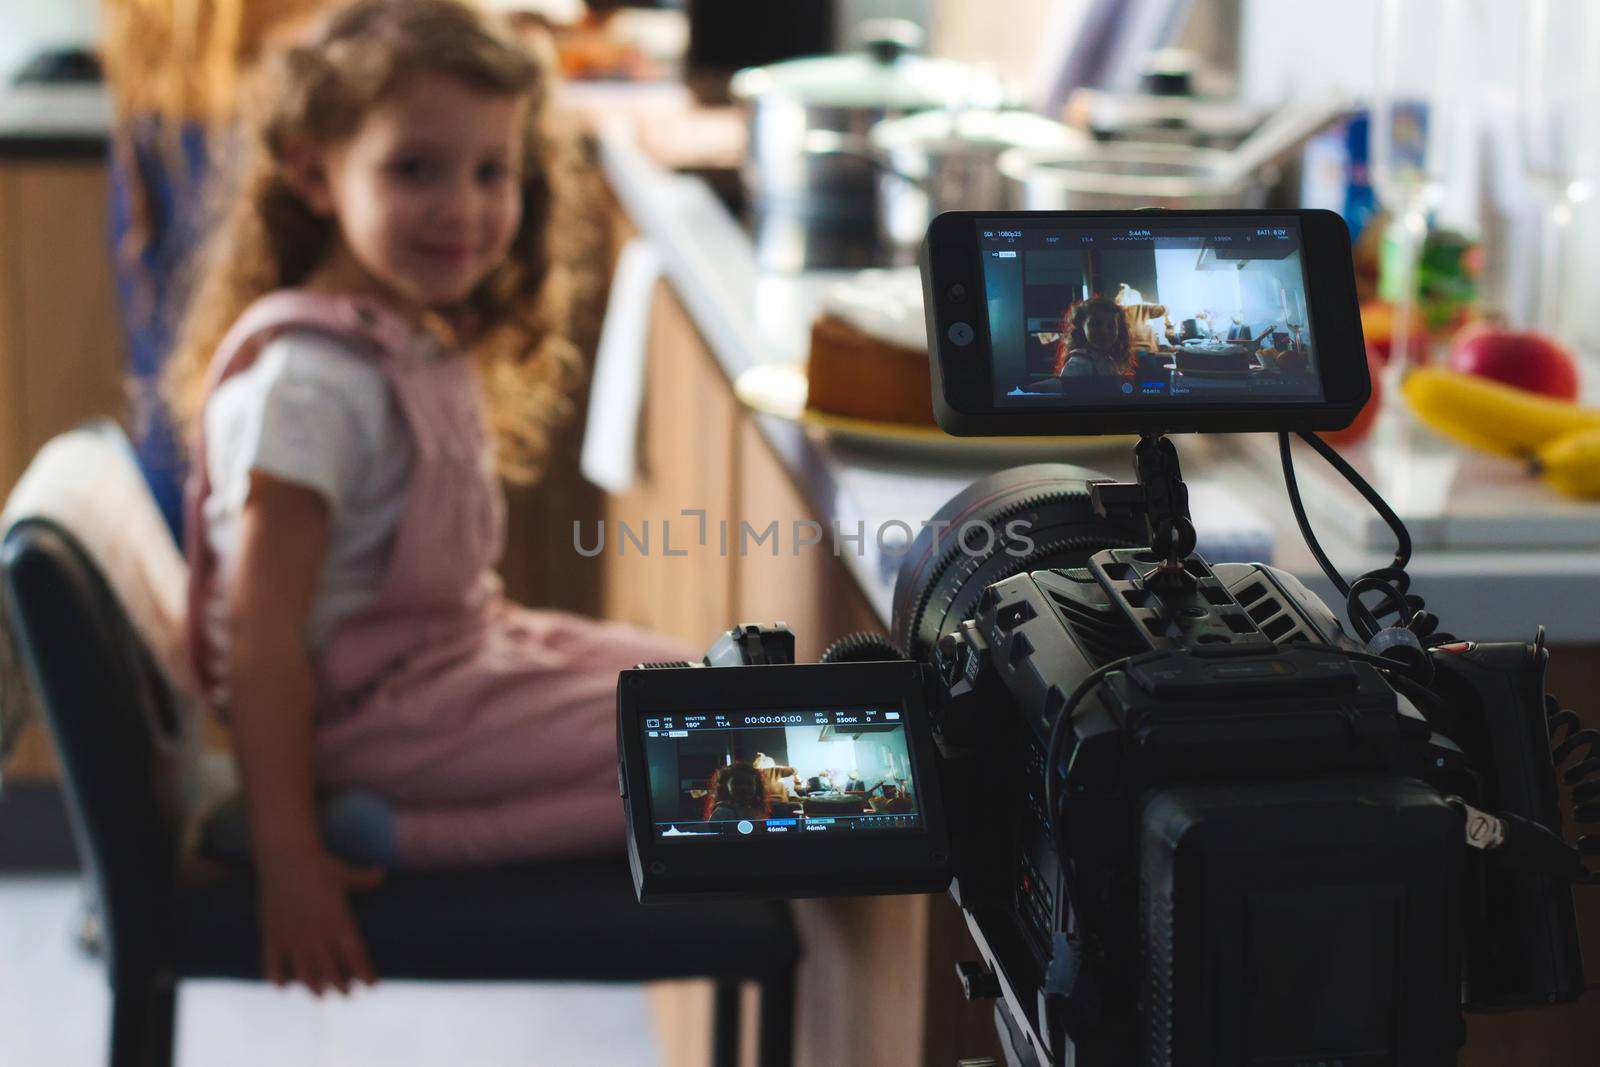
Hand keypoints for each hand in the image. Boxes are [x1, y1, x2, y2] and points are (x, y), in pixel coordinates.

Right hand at [256, 847, 383, 994]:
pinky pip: (273, 965)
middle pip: (332, 973)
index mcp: (339, 921)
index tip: (372, 985)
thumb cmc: (319, 865)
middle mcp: (317, 934)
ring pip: (305, 975)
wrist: (284, 856)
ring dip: (313, 988)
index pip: (356, 958)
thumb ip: (366, 879)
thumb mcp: (345, 873)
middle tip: (348, 994)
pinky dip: (278, 979)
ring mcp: (293, 937)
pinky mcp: (272, 935)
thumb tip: (383, 874)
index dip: (365, 975)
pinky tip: (284, 986)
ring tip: (321, 994)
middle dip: (342, 987)